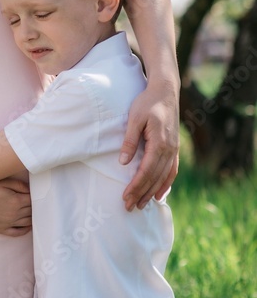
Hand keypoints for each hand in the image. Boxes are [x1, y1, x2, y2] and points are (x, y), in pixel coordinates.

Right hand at [0, 176, 31, 236]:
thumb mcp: (3, 182)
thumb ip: (19, 185)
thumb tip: (30, 190)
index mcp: (16, 201)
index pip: (33, 200)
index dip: (35, 196)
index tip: (36, 193)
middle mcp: (14, 214)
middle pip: (31, 211)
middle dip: (34, 206)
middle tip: (35, 201)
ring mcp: (8, 223)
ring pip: (27, 222)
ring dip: (32, 216)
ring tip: (33, 211)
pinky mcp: (1, 229)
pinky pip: (17, 232)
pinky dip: (25, 229)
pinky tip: (28, 225)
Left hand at [120, 81, 178, 210]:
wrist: (165, 90)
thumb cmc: (147, 103)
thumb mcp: (134, 118)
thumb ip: (129, 140)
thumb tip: (123, 162)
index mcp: (159, 143)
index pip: (146, 171)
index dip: (136, 186)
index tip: (125, 197)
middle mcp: (169, 149)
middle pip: (155, 178)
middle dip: (142, 194)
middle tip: (129, 207)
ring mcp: (173, 149)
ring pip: (164, 177)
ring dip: (153, 192)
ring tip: (142, 205)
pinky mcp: (174, 147)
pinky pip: (172, 170)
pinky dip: (166, 183)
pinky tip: (160, 193)